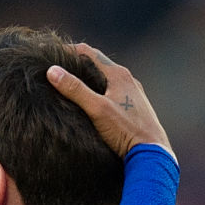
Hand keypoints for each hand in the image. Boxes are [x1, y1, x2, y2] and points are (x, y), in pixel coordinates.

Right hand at [47, 43, 174, 161]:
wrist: (152, 153)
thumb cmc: (125, 130)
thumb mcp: (97, 109)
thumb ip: (75, 90)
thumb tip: (52, 71)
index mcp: (118, 74)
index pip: (89, 52)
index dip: (69, 51)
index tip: (52, 55)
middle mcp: (128, 80)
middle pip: (99, 64)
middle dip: (79, 64)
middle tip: (59, 68)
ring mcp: (134, 94)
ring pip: (108, 79)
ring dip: (90, 79)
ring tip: (73, 85)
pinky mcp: (136, 107)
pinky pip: (115, 92)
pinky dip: (101, 91)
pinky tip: (94, 103)